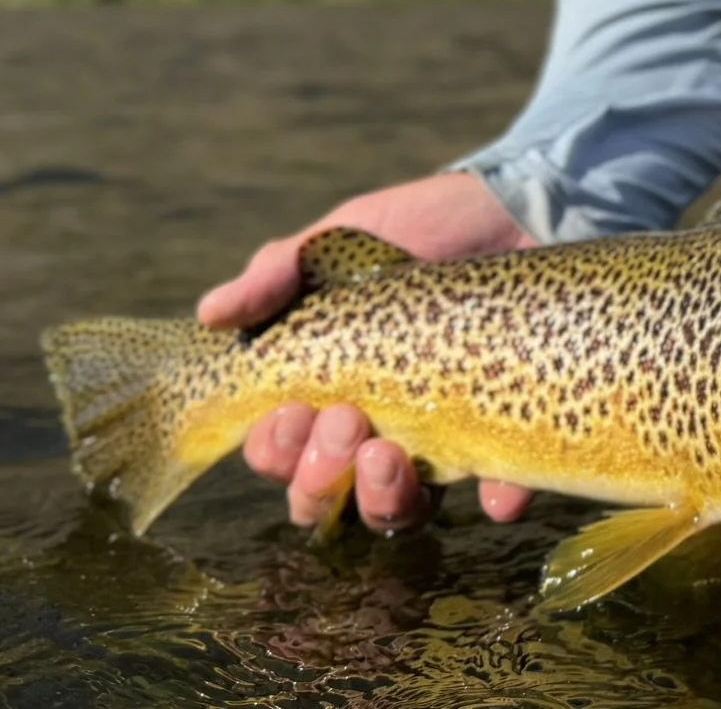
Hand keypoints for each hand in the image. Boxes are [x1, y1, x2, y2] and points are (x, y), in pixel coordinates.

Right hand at [197, 170, 536, 531]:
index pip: (280, 452)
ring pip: (399, 511)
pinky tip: (496, 489)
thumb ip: (277, 275)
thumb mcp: (338, 241)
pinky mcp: (506, 436)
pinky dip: (497, 496)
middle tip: (345, 422)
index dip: (276, 449)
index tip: (292, 410)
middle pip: (328, 497)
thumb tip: (211, 313)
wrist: (510, 210)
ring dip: (383, 498)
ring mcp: (441, 439)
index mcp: (326, 390)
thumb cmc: (413, 230)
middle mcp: (377, 428)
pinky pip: (502, 490)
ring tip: (390, 455)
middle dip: (321, 477)